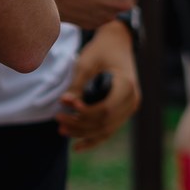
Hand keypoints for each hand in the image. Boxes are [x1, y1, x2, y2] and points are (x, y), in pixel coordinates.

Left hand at [57, 25, 138, 150]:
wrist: (117, 43)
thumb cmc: (101, 50)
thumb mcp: (87, 62)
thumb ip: (77, 84)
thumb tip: (64, 103)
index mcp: (127, 86)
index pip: (105, 109)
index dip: (85, 112)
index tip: (66, 106)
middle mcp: (133, 100)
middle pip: (105, 122)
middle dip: (80, 124)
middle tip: (57, 120)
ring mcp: (130, 108)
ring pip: (106, 129)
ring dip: (84, 133)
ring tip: (62, 131)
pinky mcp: (124, 111)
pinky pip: (109, 129)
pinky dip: (93, 138)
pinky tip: (77, 146)